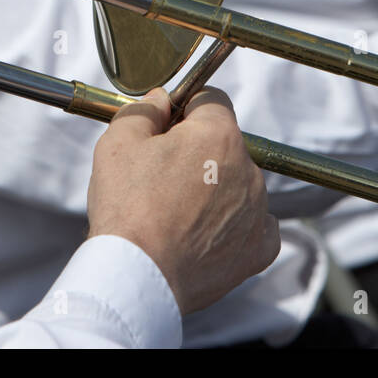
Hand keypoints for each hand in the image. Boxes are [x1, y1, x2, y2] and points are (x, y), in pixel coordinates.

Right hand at [87, 87, 279, 314]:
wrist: (137, 276)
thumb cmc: (126, 208)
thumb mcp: (119, 142)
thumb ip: (144, 110)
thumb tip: (161, 100)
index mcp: (218, 135)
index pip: (211, 100)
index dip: (185, 109)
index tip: (167, 127)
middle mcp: (248, 168)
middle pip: (225, 144)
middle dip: (199, 152)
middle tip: (162, 176)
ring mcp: (258, 211)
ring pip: (238, 184)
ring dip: (216, 189)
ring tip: (176, 213)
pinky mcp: (258, 249)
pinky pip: (256, 225)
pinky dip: (235, 227)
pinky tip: (206, 234)